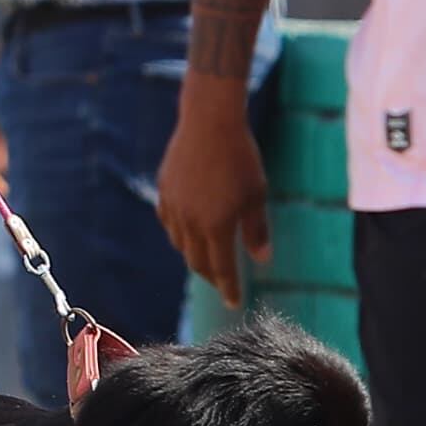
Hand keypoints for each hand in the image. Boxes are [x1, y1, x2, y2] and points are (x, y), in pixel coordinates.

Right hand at [154, 91, 269, 304]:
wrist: (209, 122)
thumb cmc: (240, 158)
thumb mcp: (256, 195)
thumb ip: (256, 230)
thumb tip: (261, 260)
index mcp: (215, 227)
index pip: (222, 269)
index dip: (228, 289)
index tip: (234, 303)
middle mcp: (190, 222)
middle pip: (197, 261)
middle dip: (211, 275)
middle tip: (222, 282)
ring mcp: (173, 206)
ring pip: (180, 243)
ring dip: (194, 255)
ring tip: (206, 256)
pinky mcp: (164, 190)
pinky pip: (169, 222)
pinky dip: (180, 233)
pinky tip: (188, 229)